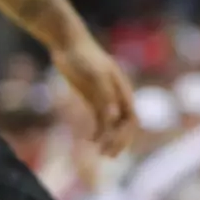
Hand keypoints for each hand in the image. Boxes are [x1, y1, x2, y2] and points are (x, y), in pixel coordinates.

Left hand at [51, 37, 134, 155]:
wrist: (68, 43)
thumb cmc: (83, 57)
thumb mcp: (94, 76)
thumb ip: (104, 96)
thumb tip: (113, 118)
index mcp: (122, 89)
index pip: (131, 117)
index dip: (125, 135)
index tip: (113, 149)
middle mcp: (117, 94)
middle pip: (125, 123)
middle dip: (120, 140)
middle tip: (108, 156)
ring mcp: (104, 95)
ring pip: (113, 122)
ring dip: (109, 138)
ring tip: (100, 153)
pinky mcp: (92, 96)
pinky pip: (100, 118)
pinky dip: (98, 130)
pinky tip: (90, 140)